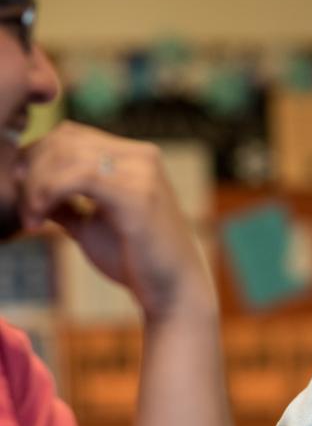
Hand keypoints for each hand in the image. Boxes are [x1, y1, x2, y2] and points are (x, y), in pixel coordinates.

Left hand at [16, 121, 210, 319]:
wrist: (174, 290)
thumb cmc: (137, 261)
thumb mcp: (92, 225)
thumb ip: (66, 203)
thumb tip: (28, 186)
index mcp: (136, 158)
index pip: (72, 135)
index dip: (37, 157)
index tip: (24, 195)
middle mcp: (142, 156)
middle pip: (66, 138)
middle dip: (32, 170)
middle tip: (24, 209)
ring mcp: (142, 172)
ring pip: (66, 154)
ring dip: (35, 185)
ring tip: (31, 219)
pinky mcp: (136, 194)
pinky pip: (76, 177)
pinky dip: (46, 194)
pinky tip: (39, 222)